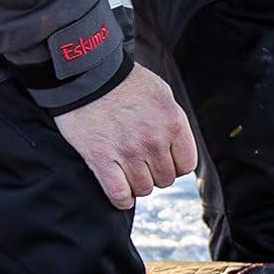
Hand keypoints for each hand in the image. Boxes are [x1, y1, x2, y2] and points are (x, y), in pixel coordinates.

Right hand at [54, 63, 197, 209]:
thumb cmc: (124, 82)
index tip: (165, 159)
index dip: (176, 164)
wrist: (87, 74)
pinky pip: (119, 195)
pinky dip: (122, 199)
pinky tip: (122, 193)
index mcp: (172, 123)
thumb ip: (174, 122)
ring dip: (138, 183)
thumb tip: (179, 149)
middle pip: (165, 180)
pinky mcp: (102, 160)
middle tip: (142, 161)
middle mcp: (153, 140)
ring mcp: (128, 152)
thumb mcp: (162, 94)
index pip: (186, 165)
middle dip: (155, 173)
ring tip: (129, 170)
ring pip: (143, 189)